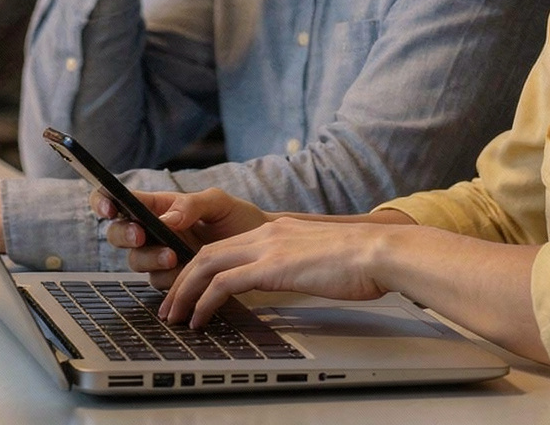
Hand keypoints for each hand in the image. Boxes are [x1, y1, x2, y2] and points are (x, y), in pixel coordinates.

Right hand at [96, 186, 268, 284]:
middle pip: (118, 234)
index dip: (104, 201)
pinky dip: (167, 279)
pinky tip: (184, 274)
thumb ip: (191, 205)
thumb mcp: (218, 203)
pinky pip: (158, 282)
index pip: (121, 200)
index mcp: (158, 206)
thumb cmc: (238, 220)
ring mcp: (160, 257)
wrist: (262, 251)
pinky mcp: (172, 280)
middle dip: (125, 234)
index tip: (109, 207)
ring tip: (174, 256)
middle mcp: (153, 231)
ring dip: (150, 259)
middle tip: (141, 234)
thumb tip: (166, 220)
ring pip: (136, 261)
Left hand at [156, 217, 400, 329]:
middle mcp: (267, 233)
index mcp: (277, 230)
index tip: (188, 290)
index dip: (199, 268)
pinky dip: (205, 301)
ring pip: (207, 264)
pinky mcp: (273, 266)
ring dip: (185, 292)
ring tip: (175, 316)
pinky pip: (224, 283)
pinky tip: (200, 319)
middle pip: (207, 253)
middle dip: (182, 280)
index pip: (225, 245)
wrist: (379, 252)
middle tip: (170, 306)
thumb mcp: (319, 258)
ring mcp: (268, 247)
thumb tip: (291, 279)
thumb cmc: (360, 261)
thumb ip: (297, 263)